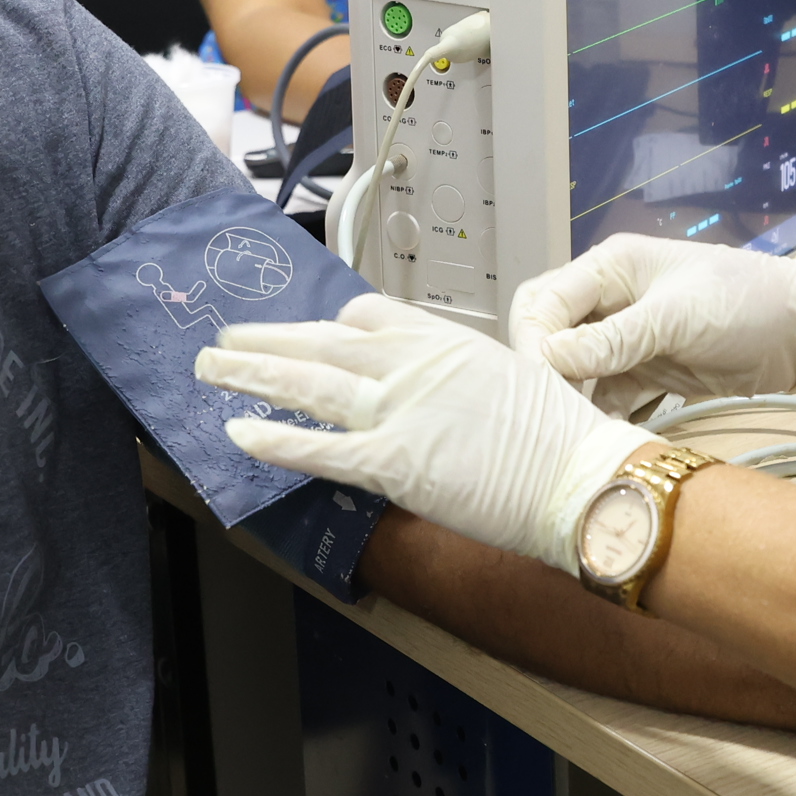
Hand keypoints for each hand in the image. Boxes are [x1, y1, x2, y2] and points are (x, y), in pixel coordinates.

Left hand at [200, 294, 650, 568]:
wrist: (588, 478)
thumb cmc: (567, 443)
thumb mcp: (518, 386)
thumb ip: (469, 386)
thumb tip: (453, 404)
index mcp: (447, 343)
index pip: (369, 317)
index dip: (327, 326)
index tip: (304, 330)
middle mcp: (416, 365)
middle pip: (323, 341)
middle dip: (268, 339)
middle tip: (223, 338)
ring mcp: (402, 410)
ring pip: (309, 383)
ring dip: (251, 374)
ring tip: (207, 369)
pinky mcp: (395, 461)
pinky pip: (320, 447)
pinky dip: (274, 440)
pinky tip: (237, 433)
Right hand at [508, 237, 795, 416]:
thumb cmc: (747, 304)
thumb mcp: (677, 317)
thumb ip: (613, 339)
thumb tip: (550, 359)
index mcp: (611, 268)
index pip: (544, 302)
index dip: (532, 342)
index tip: (536, 384)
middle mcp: (612, 300)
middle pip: (550, 333)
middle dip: (543, 370)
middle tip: (546, 410)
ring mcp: (630, 337)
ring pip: (576, 370)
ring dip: (571, 397)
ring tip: (572, 431)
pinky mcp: (649, 370)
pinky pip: (608, 393)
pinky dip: (602, 413)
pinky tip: (602, 436)